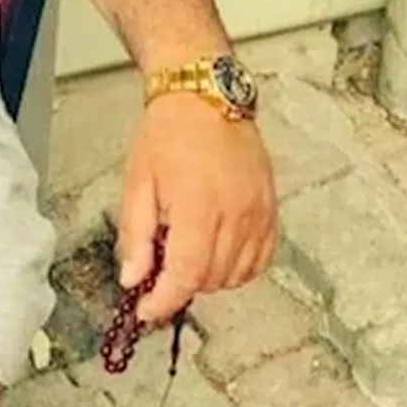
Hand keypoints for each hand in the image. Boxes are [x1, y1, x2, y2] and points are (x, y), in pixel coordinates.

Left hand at [117, 92, 277, 322]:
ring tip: (187, 252)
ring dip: (209, 277)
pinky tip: (218, 254)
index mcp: (198, 206)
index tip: (147, 311)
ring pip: (237, 273)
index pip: (186, 275)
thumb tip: (133, 280)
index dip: (165, 301)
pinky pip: (263, 257)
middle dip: (181, 285)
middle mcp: (236, 213)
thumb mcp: (138, 184)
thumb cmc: (166, 135)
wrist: (204, 96)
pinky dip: (240, 267)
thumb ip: (137, 236)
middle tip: (160, 268)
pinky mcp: (272, 207)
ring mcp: (259, 211)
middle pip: (211, 278)